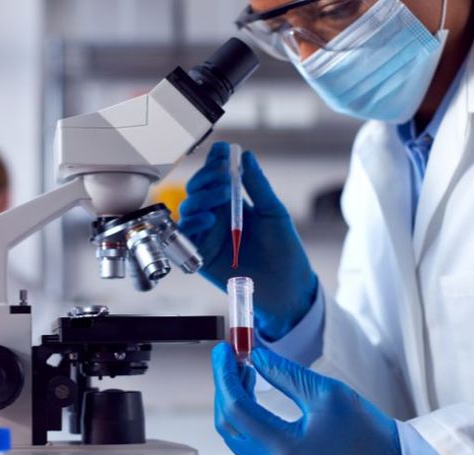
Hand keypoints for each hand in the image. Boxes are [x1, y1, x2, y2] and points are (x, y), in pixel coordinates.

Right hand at [179, 142, 316, 339]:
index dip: (215, 161)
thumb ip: (257, 185)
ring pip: (188, 208)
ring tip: (220, 196)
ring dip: (200, 197)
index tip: (223, 150)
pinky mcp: (202, 254)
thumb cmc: (285, 250)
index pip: (216, 176)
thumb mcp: (274, 212)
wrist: (287, 286)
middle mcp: (216, 216)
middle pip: (197, 189)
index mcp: (232, 203)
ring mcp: (208, 234)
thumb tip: (246, 157)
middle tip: (222, 174)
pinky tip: (209, 218)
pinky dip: (192, 222)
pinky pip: (185, 235)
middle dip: (206, 177)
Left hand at [212, 343, 400, 454]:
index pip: (237, 406)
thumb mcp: (328, 394)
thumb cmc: (368, 435)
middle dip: (224, 385)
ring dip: (233, 399)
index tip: (224, 349)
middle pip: (228, 423)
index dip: (225, 373)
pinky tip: (251, 392)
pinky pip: (248, 442)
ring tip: (242, 369)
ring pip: (235, 434)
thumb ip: (285, 373)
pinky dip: (244, 415)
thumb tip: (256, 356)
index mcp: (284, 450)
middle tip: (228, 356)